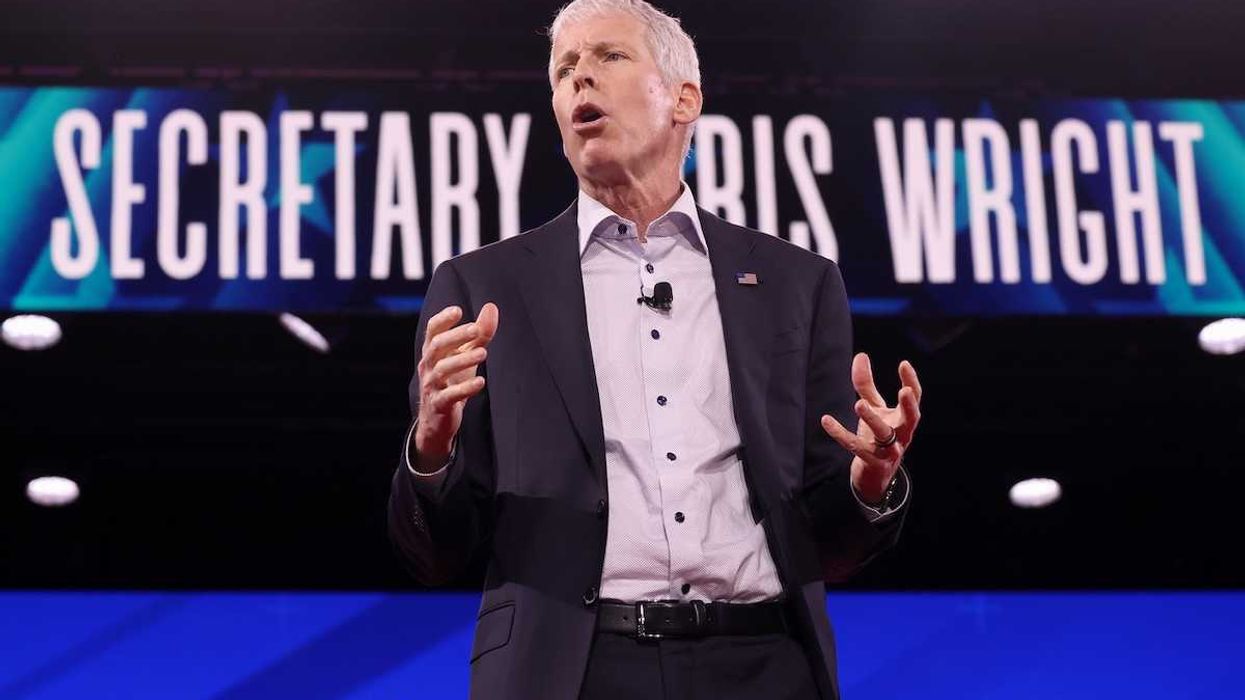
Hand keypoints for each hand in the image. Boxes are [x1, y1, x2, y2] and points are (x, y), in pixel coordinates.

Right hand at [414, 303, 498, 465]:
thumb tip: (491, 307)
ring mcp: (431, 386)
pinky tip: (480, 382)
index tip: (458, 311)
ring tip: (483, 353)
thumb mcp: (465, 356)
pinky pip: (449, 396)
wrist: (438, 420)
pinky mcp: (439, 405)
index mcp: (433, 352)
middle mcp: (428, 366)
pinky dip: (465, 389)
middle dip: (455, 336)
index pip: (432, 331)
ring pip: (442, 370)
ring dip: (463, 360)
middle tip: (475, 330)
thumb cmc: (453, 381)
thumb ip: (479, 334)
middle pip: (436, 346)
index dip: (443, 319)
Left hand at [820, 353, 922, 504]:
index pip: (914, 398)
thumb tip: (861, 355)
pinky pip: (856, 447)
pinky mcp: (872, 462)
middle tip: (904, 391)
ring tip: (859, 404)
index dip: (911, 381)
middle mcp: (902, 434)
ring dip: (872, 419)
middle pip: (911, 419)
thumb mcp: (874, 408)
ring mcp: (889, 450)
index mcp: (904, 419)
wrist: (875, 475)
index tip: (904, 364)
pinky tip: (826, 420)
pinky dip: (841, 435)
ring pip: (884, 434)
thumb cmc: (877, 436)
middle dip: (909, 406)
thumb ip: (866, 385)